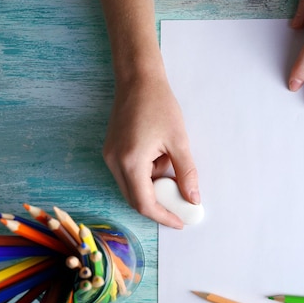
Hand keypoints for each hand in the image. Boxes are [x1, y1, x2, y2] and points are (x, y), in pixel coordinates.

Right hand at [102, 76, 199, 228]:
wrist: (138, 80)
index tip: (180, 222)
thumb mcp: (179, 141)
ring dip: (153, 188)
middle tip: (181, 206)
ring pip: (132, 188)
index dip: (163, 217)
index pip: (144, 204)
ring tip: (171, 168)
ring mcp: (110, 157)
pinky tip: (161, 159)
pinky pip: (129, 174)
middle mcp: (114, 162)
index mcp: (130, 162)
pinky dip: (146, 176)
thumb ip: (186, 173)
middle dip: (159, 206)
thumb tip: (193, 199)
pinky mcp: (112, 151)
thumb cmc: (159, 105)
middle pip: (135, 200)